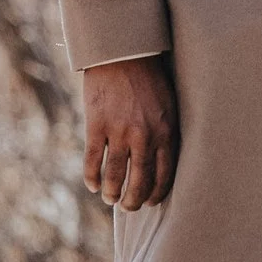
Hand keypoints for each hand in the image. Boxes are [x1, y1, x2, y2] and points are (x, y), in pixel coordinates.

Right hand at [82, 56, 178, 209]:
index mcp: (167, 130)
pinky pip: (93, 161)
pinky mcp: (97, 126)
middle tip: (130, 207)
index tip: (151, 201)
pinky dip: (92, 177)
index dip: (157, 192)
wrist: (123, 54)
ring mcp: (120, 132)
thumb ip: (166, 129)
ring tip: (110, 199)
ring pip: (115, 175)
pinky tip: (92, 185)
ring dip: (112, 192)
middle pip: (140, 180)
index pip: (165, 173)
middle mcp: (145, 136)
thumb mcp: (169, 103)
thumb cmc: (150, 77)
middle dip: (135, 200)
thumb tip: (163, 157)